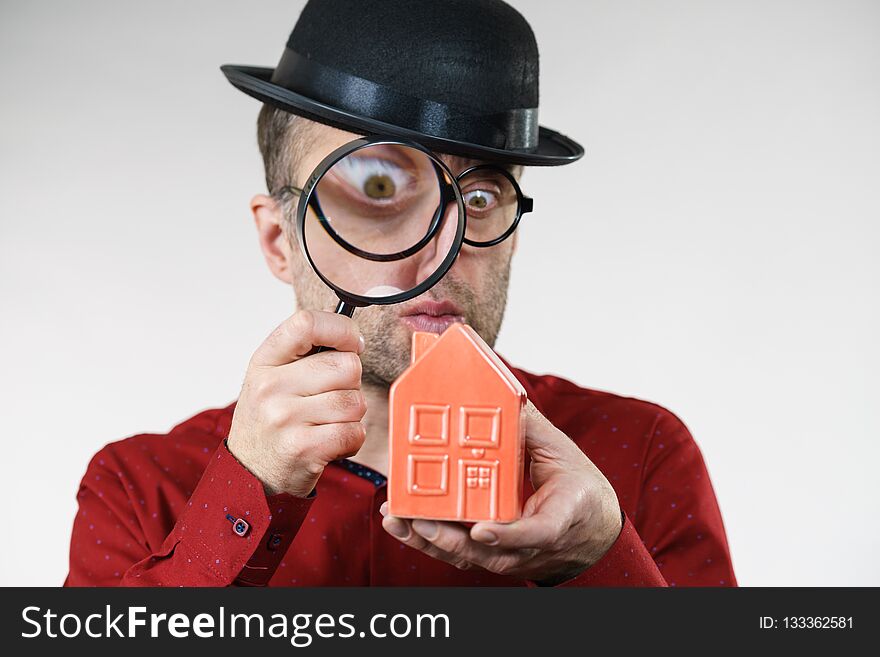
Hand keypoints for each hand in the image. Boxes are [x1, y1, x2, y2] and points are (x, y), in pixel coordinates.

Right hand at [227, 310, 366, 497]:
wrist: (249, 473)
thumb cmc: (269, 422)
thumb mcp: (271, 378)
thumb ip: (305, 354)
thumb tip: (353, 339)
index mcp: (265, 361)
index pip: (307, 324)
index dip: (342, 329)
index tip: (353, 343)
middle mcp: (270, 386)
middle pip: (347, 366)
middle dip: (351, 383)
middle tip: (331, 397)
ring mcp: (285, 418)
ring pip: (355, 401)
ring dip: (351, 415)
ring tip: (327, 422)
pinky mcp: (302, 448)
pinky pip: (354, 432)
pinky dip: (352, 439)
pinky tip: (331, 442)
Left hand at [381, 401, 622, 583]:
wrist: (590, 535)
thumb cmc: (578, 493)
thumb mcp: (564, 455)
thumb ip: (532, 430)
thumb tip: (502, 398)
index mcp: (558, 519)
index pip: (535, 533)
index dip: (508, 535)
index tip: (482, 530)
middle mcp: (530, 547)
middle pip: (486, 552)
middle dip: (447, 539)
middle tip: (415, 519)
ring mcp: (509, 556)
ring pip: (466, 557)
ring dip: (427, 540)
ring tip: (396, 519)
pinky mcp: (491, 556)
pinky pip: (458, 555)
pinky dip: (428, 541)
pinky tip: (402, 524)